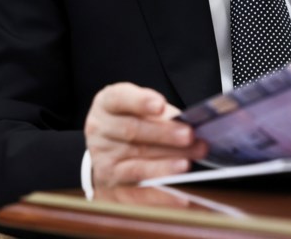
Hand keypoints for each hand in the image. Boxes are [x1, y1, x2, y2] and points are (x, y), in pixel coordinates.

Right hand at [84, 83, 207, 187]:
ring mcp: (103, 159)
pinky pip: (137, 190)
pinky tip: (179, 191)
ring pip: (136, 162)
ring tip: (187, 163)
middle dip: (164, 135)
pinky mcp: (110, 184)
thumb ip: (160, 114)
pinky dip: (160, 191)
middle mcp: (100, 130)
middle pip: (132, 131)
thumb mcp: (140, 109)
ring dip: (165, 164)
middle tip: (189, 136)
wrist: (108, 151)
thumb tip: (188, 127)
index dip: (140, 101)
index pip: (120, 99)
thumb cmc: (132, 123)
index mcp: (107, 104)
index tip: (160, 105)